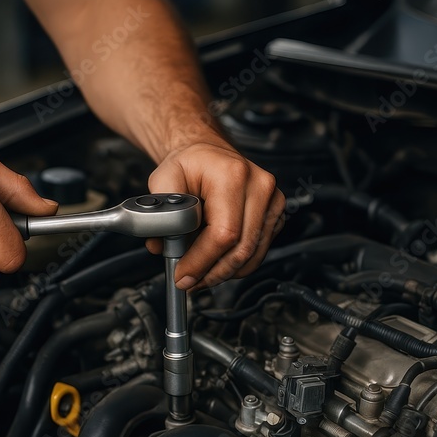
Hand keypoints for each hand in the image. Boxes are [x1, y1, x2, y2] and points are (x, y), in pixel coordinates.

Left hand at [147, 143, 284, 290]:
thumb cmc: (189, 164)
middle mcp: (259, 185)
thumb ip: (161, 215)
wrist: (208, 153)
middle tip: (189, 282)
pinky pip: (259, 249)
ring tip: (200, 275)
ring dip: (224, 272)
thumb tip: (161, 247)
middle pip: (242, 248)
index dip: (202, 261)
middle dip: (212, 273)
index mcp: (232, 174)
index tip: (182, 275)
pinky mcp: (275, 212)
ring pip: (253, 254)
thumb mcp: (163, 180)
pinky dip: (237, 263)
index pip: (224, 233)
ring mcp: (272, 199)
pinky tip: (217, 262)